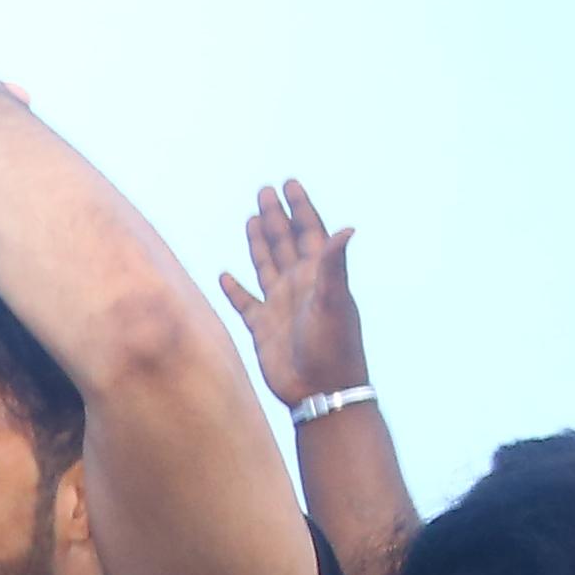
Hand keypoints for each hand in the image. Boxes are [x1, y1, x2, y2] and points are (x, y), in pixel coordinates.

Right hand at [213, 182, 367, 411]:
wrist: (320, 390)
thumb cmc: (334, 347)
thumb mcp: (335, 303)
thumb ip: (335, 265)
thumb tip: (348, 229)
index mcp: (318, 275)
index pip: (309, 231)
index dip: (300, 207)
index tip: (290, 183)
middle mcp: (299, 285)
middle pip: (284, 242)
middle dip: (276, 216)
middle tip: (266, 191)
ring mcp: (280, 306)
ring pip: (265, 265)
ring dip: (258, 242)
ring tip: (252, 218)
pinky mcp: (263, 328)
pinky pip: (245, 302)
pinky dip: (235, 289)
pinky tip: (226, 276)